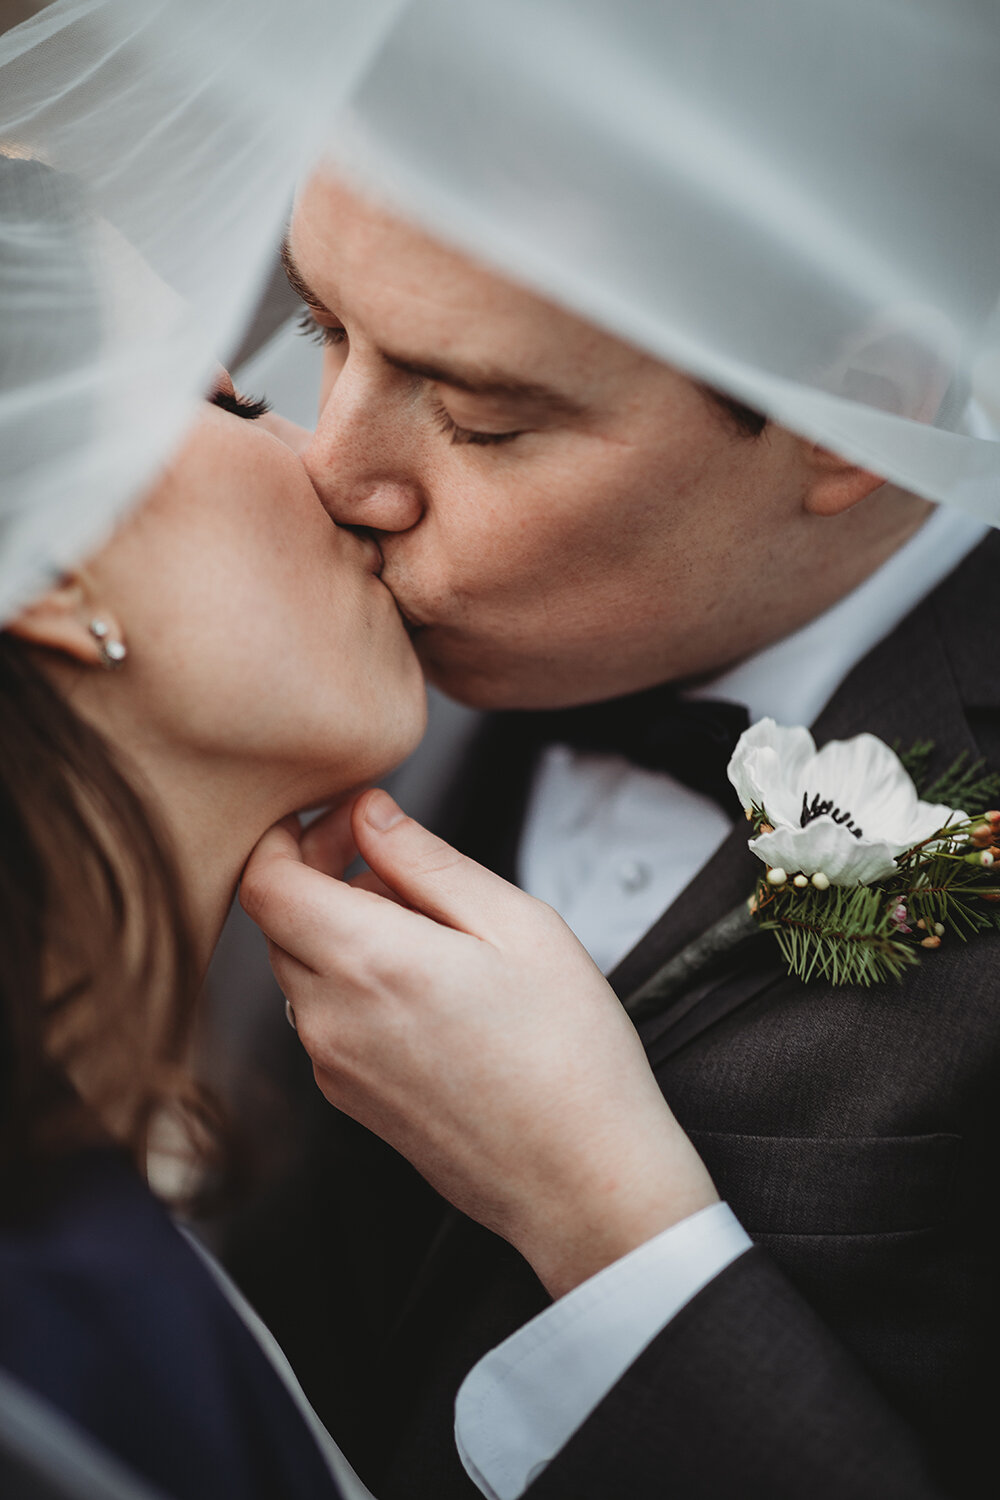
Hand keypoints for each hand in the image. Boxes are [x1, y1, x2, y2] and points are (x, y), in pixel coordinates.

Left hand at [240, 791, 718, 1297]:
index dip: (288, 835)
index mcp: (369, 962)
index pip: (264, 881)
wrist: (582, 1181)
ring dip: (340, 929)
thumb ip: (428, 860)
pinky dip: (352, 981)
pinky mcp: (349, 1100)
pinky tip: (425, 986)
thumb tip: (371, 814)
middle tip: (393, 860)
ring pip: (300, 969)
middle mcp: (331, 1017)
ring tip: (427, 927)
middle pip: (279, 921)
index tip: (342, 820)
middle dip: (319, 874)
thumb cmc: (568, 1055)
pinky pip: (324, 1017)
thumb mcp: (516, 924)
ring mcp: (334, 1065)